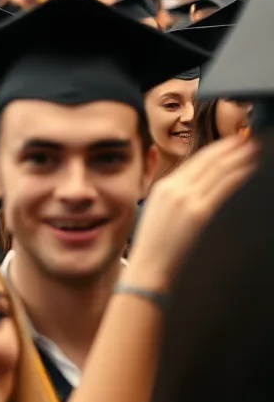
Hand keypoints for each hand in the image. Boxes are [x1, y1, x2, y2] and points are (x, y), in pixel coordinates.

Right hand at [124, 135, 257, 291]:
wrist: (149, 263)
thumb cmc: (153, 243)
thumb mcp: (157, 210)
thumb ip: (174, 195)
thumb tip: (194, 186)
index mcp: (164, 186)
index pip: (195, 161)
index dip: (216, 149)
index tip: (230, 141)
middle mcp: (175, 187)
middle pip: (207, 161)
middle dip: (229, 147)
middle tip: (246, 138)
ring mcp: (187, 199)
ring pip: (217, 171)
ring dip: (237, 157)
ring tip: (252, 149)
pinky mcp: (199, 212)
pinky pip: (222, 187)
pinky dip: (237, 175)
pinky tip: (248, 168)